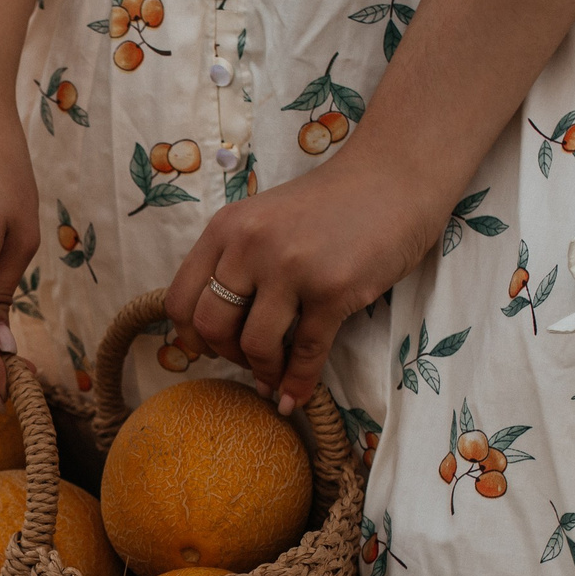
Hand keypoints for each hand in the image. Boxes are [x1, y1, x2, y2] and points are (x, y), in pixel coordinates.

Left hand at [163, 141, 453, 410]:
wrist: (395, 177)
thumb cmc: (330, 203)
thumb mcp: (264, 218)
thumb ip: (235, 259)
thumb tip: (212, 327)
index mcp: (226, 228)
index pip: (180, 299)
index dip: (189, 335)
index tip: (209, 347)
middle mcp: (251, 246)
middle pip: (211, 325)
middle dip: (225, 354)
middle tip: (246, 359)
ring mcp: (292, 268)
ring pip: (255, 345)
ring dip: (263, 371)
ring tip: (273, 375)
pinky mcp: (333, 291)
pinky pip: (305, 353)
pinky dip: (297, 384)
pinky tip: (293, 397)